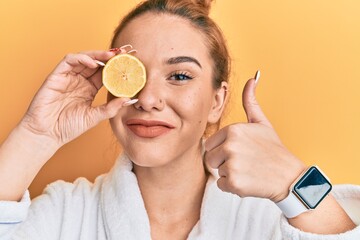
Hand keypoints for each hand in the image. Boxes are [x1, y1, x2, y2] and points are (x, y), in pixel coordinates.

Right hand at [20, 50, 130, 147]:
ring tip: (112, 56)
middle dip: (112, 56)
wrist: (47, 134)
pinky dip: (82, 59)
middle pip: (97, 62)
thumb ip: (111, 108)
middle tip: (127, 51)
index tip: (132, 60)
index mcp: (89, 88)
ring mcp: (68, 77)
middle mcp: (80, 80)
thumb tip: (130, 99)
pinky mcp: (56, 76)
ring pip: (84, 58)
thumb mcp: (94, 117)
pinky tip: (94, 63)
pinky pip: (69, 61)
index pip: (106, 72)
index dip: (117, 66)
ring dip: (98, 55)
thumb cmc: (68, 127)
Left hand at [205, 73, 305, 201]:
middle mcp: (231, 145)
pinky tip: (249, 180)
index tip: (242, 150)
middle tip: (245, 161)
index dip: (223, 149)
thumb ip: (251, 102)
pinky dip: (233, 187)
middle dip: (223, 162)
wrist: (290, 177)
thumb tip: (252, 78)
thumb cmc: (274, 150)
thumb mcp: (262, 123)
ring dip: (229, 174)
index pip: (210, 143)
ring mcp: (232, 164)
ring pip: (216, 171)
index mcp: (233, 130)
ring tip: (248, 170)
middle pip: (210, 158)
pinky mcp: (234, 182)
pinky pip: (222, 185)